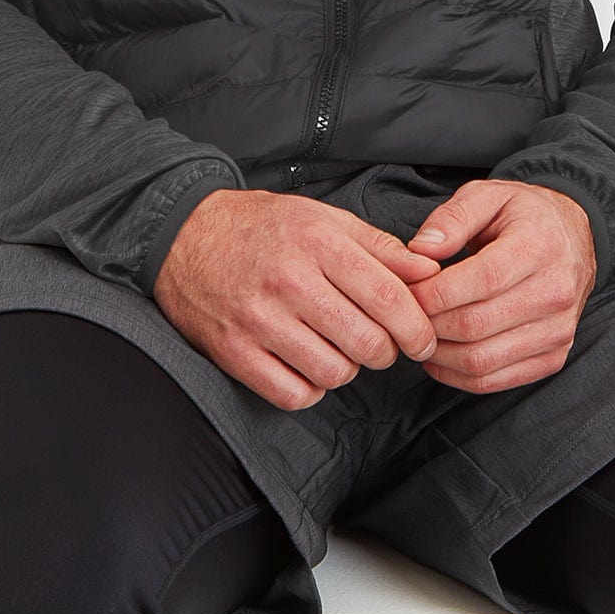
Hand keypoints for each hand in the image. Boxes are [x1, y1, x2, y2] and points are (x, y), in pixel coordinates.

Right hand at [153, 188, 443, 411]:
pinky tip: (306, 365)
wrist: (185, 235)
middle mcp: (290, 280)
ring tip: (338, 348)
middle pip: (367, 342)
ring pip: (334, 373)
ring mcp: (259, 319)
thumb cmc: (263, 227)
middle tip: (380, 345)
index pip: (389, 298)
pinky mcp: (234, 352)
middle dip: (385, 352)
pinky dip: (310, 389)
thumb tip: (429, 274)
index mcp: (318, 242)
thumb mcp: (324, 218)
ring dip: (347, 369)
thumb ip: (380, 247)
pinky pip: (293, 395)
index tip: (423, 339)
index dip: (417, 328)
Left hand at [402, 180, 596, 391]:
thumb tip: (420, 249)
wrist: (572, 238)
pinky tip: (440, 358)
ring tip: (419, 335)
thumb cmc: (523, 216)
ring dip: (439, 356)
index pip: (480, 280)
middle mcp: (555, 291)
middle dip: (430, 324)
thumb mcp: (488, 195)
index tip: (406, 290)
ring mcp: (558, 330)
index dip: (434, 292)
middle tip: (406, 315)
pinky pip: (498, 380)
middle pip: (476, 325)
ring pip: (483, 360)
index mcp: (539, 246)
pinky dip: (460, 376)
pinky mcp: (554, 356)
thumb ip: (452, 218)